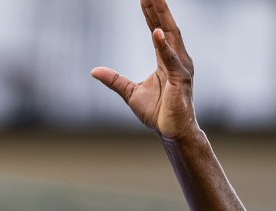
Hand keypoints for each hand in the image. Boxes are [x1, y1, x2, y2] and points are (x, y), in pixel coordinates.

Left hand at [91, 0, 196, 139]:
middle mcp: (177, 59)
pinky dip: (163, 46)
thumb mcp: (130, 93)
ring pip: (170, 36)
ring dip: (161, 17)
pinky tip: (155, 32)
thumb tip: (94, 70)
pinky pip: (170, 59)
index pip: (157, 31)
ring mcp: (181, 67)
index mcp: (166, 60)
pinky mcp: (180, 79)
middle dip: (158, 8)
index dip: (150, 14)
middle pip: (165, 27)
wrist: (172, 132)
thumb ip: (114, 80)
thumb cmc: (157, 113)